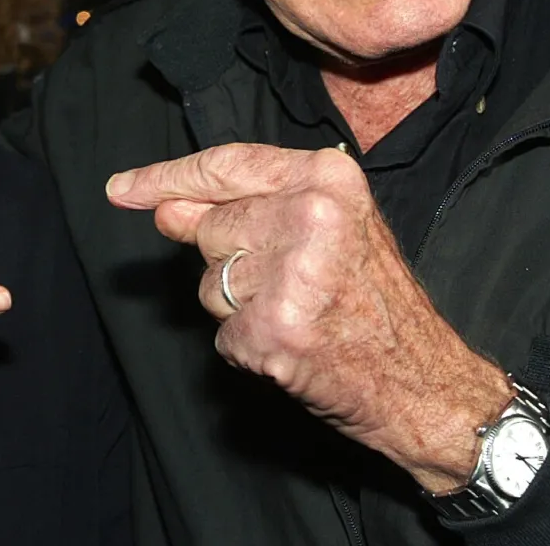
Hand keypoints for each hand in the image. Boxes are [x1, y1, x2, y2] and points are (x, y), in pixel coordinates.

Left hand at [106, 143, 511, 492]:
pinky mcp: (274, 330)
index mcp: (328, 179)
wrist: (427, 383)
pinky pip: (222, 334)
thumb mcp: (328, 230)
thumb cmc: (377, 303)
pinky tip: (295, 349)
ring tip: (301, 316)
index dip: (165, 177)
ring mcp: (290, 275)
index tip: (121, 188)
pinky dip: (248, 348)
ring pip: (210, 285)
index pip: (225, 166)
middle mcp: (309, 216)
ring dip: (240, 308)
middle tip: (294, 285)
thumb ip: (248, 210)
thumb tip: (164, 207)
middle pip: (211, 230)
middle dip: (233, 261)